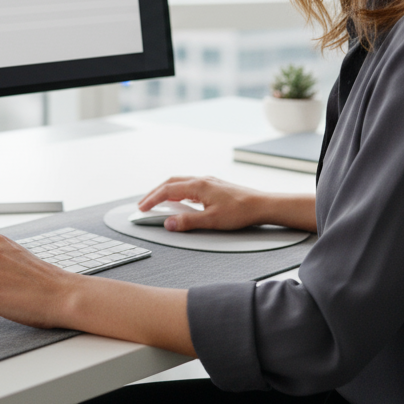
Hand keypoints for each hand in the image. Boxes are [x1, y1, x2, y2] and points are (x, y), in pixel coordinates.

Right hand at [137, 176, 267, 231]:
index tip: (142, 208)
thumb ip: (188, 222)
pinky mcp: (214, 186)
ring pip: (180, 182)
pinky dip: (177, 191)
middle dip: (155, 193)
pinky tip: (179, 200)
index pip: (168, 190)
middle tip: (144, 204)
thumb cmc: (240, 211)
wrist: (261, 205)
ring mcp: (208, 182)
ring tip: (157, 201)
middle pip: (171, 182)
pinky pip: (189, 185)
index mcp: (198, 186)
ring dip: (166, 191)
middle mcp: (202, 180)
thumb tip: (168, 223)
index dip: (152, 199)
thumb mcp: (212, 221)